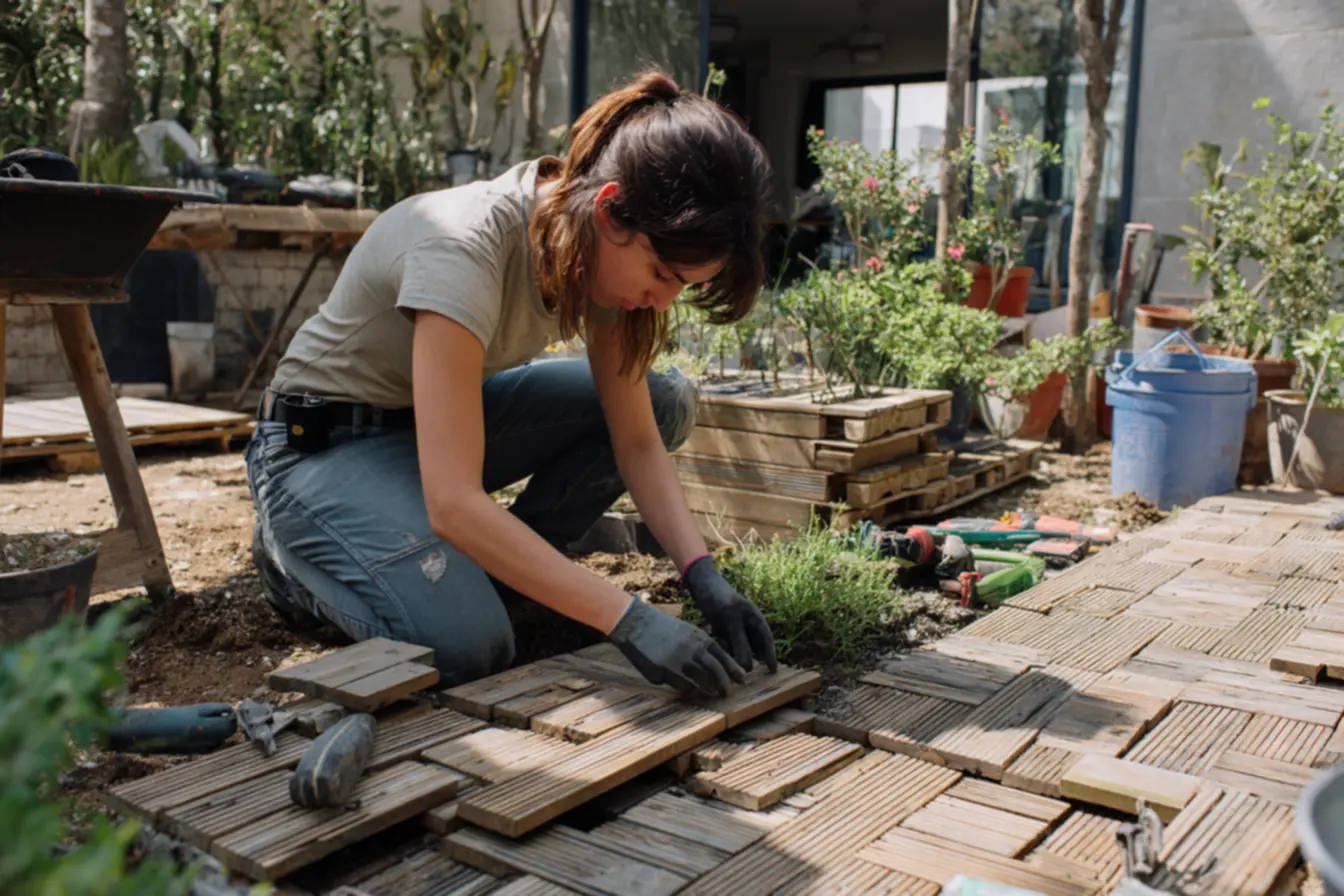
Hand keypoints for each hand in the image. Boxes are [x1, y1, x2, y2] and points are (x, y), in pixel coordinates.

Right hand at [607, 596, 746, 698]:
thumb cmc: (662, 628)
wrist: (636, 624)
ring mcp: (678, 662)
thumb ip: (701, 646)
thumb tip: (716, 664)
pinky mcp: (663, 672)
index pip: (723, 657)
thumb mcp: (687, 632)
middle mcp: (692, 650)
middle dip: (725, 684)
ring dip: (709, 690)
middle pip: (716, 672)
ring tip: (712, 694)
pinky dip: (692, 692)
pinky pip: (683, 687)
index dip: (734, 670)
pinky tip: (693, 693)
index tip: (742, 679)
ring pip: (702, 682)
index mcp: (699, 638)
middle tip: (727, 692)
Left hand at [682, 556, 777, 673]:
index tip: (773, 672)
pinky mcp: (723, 630)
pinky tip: (718, 653)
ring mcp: (735, 627)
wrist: (701, 585)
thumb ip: (740, 643)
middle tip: (745, 675)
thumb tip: (748, 667)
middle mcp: (747, 624)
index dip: (771, 656)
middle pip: (754, 647)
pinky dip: (724, 650)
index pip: (767, 640)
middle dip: (751, 659)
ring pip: (740, 648)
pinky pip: (727, 645)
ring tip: (729, 665)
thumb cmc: (719, 599)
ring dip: (735, 656)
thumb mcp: (731, 621)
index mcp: (755, 619)